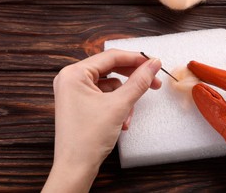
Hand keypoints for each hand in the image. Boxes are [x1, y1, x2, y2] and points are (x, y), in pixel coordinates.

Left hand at [42, 49, 161, 191]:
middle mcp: (71, 79)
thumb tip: (153, 64)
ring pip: (110, 86)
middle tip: (153, 82)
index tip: (154, 63)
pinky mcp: (79, 104)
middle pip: (110, 69)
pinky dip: (117, 107)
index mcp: (74, 73)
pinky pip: (104, 97)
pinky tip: (122, 122)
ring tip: (128, 116)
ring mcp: (74, 92)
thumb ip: (138, 81)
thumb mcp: (119, 105)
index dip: (136, 59)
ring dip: (124, 99)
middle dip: (132, 80)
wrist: (75, 168)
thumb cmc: (87, 138)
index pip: (110, 56)